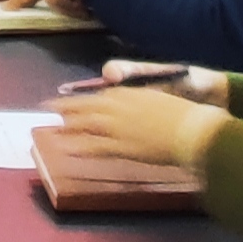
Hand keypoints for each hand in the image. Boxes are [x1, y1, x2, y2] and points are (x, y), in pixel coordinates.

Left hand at [46, 81, 223, 169]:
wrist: (195, 130)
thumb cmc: (186, 112)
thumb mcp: (164, 93)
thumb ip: (144, 94)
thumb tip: (135, 98)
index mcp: (130, 93)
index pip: (99, 95)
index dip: (84, 99)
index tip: (72, 100)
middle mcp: (119, 106)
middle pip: (85, 106)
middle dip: (66, 107)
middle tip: (48, 108)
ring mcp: (118, 127)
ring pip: (85, 124)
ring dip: (67, 125)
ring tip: (50, 127)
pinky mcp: (122, 147)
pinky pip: (94, 147)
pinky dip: (78, 147)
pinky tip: (65, 148)